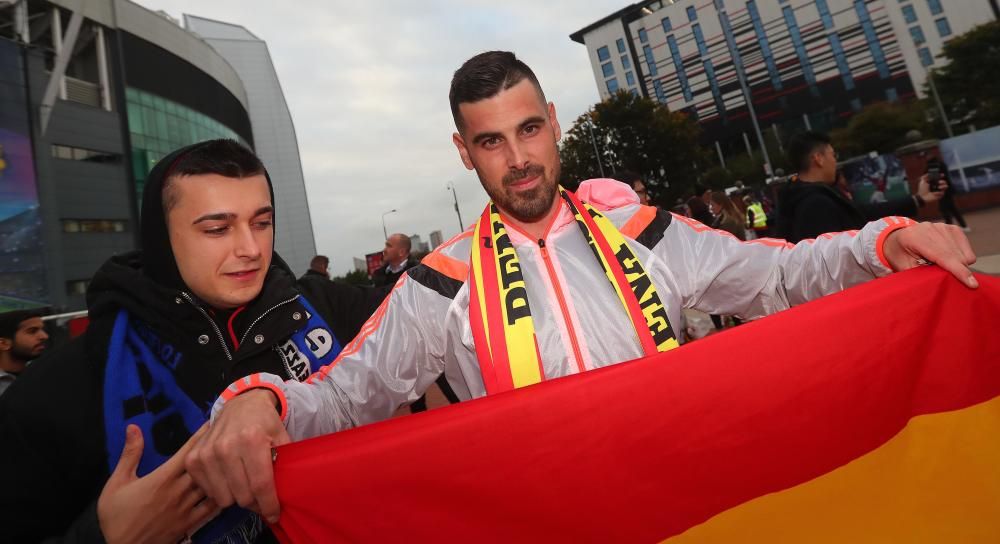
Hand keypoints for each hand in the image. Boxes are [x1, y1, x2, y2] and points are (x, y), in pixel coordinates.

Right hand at [97, 424, 217, 543]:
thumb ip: (130, 454)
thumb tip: (133, 427)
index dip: (200, 437)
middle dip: (214, 451)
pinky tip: (229, 486)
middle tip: (227, 436)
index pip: (187, 454)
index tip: (212, 422)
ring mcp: (186, 508)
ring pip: (211, 484)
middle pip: (204, 467)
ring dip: (221, 470)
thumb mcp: (117, 483)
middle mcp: (178, 491)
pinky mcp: (190, 523)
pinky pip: (212, 507)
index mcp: (162, 479)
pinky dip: (222, 494)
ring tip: (232, 457)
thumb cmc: (116, 516)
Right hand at [185, 389, 289, 523]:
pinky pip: (209, 492)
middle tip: (261, 494)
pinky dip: (221, 490)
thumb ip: (285, 465)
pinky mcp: (193, 459)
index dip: (269, 504)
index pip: (260, 484)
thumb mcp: (282, 438)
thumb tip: (286, 495)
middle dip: (255, 501)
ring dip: (237, 496)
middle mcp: (226, 447)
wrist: (241, 405)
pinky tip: (229, 477)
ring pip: (224, 498)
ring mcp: (206, 453)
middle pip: (242, 496)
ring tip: (244, 482)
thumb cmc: (265, 423)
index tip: (274, 514)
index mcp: (252, 440)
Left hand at [882, 222, 977, 287]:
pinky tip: (949, 259)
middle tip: (949, 280)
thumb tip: (942, 281)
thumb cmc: (900, 255)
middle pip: (955, 255)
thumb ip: (921, 274)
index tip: (971, 284)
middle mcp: (930, 229)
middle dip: (959, 271)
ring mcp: (942, 227)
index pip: (942, 255)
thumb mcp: (904, 267)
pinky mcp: (952, 228)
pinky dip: (962, 257)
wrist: (898, 239)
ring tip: (941, 266)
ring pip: (963, 252)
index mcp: (915, 238)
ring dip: (959, 264)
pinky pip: (966, 248)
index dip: (958, 270)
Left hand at [916, 174, 946, 202]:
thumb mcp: (922, 182)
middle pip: (944, 182)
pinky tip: (935, 193)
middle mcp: (937, 186)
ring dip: (943, 186)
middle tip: (939, 182)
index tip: (942, 175)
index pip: (939, 178)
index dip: (941, 176)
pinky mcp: (940, 195)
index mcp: (933, 183)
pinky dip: (939, 192)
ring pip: (945, 186)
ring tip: (938, 187)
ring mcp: (939, 190)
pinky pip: (943, 192)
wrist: (922, 197)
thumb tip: (928, 173)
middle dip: (943, 181)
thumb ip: (925, 177)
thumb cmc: (921, 190)